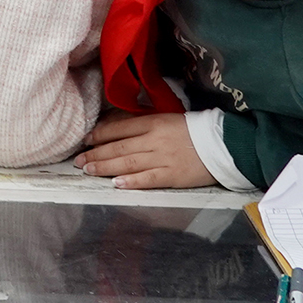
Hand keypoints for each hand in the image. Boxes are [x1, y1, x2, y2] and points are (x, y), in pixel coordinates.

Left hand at [75, 112, 215, 188]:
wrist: (224, 144)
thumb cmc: (194, 130)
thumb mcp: (167, 118)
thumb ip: (143, 124)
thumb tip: (115, 129)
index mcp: (153, 123)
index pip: (119, 128)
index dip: (99, 135)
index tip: (85, 140)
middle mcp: (155, 140)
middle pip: (118, 147)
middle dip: (95, 154)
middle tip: (78, 160)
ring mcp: (163, 158)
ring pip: (127, 163)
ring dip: (105, 167)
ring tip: (88, 170)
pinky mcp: (173, 175)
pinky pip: (148, 179)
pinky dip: (131, 181)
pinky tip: (116, 183)